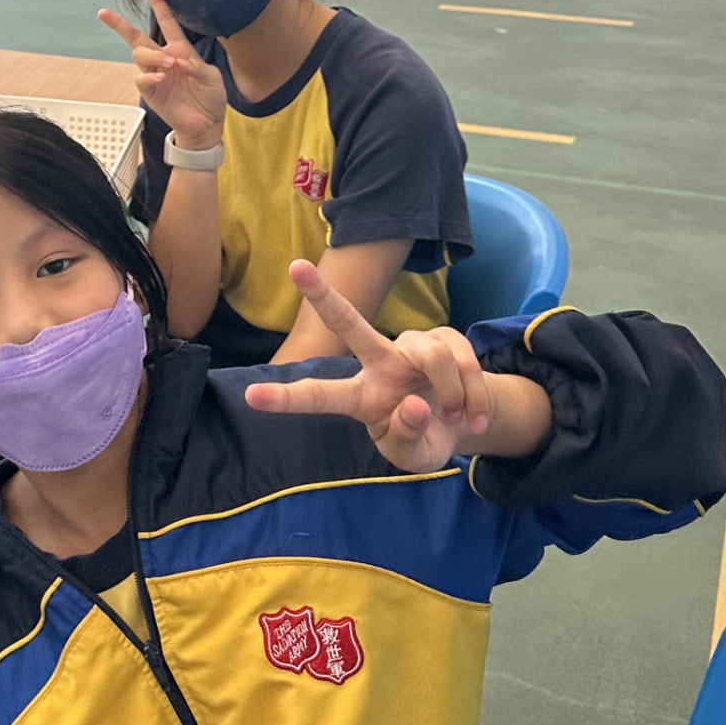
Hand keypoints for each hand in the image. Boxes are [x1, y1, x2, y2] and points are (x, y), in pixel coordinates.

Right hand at [97, 0, 228, 149]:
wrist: (206, 124)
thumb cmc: (210, 98)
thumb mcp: (212, 77)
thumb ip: (197, 66)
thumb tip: (178, 61)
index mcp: (180, 50)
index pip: (166, 22)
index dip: (157, 4)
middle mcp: (163, 59)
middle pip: (136, 37)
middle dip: (120, 25)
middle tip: (110, 17)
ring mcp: (155, 75)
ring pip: (139, 55)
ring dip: (153, 56)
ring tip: (170, 65)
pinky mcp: (151, 92)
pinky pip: (141, 78)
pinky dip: (150, 76)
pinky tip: (162, 77)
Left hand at [242, 261, 493, 470]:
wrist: (464, 425)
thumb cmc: (423, 439)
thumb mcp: (414, 457)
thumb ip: (407, 439)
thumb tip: (411, 406)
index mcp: (361, 397)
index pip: (319, 396)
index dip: (286, 398)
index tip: (249, 396)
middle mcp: (379, 363)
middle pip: (349, 325)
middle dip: (323, 295)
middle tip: (295, 266)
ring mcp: (411, 346)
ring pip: (431, 356)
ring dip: (453, 393)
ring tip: (458, 417)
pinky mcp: (445, 337)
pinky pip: (464, 361)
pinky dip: (476, 395)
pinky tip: (474, 415)